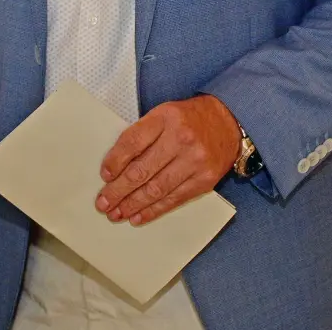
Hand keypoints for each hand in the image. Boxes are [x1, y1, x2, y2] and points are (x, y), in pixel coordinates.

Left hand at [96, 94, 240, 226]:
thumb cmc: (189, 119)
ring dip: (133, 204)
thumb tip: (116, 165)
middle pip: (142, 170)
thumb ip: (143, 134)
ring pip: (156, 189)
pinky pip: (174, 199)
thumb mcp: (163, 114)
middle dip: (119, 190)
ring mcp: (194, 161)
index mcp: (165, 118)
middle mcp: (180, 139)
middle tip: (103, 203)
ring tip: (117, 213)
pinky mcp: (204, 180)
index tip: (104, 176)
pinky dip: (154, 210)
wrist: (228, 122)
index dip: (115, 161)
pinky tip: (138, 216)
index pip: (132, 142)